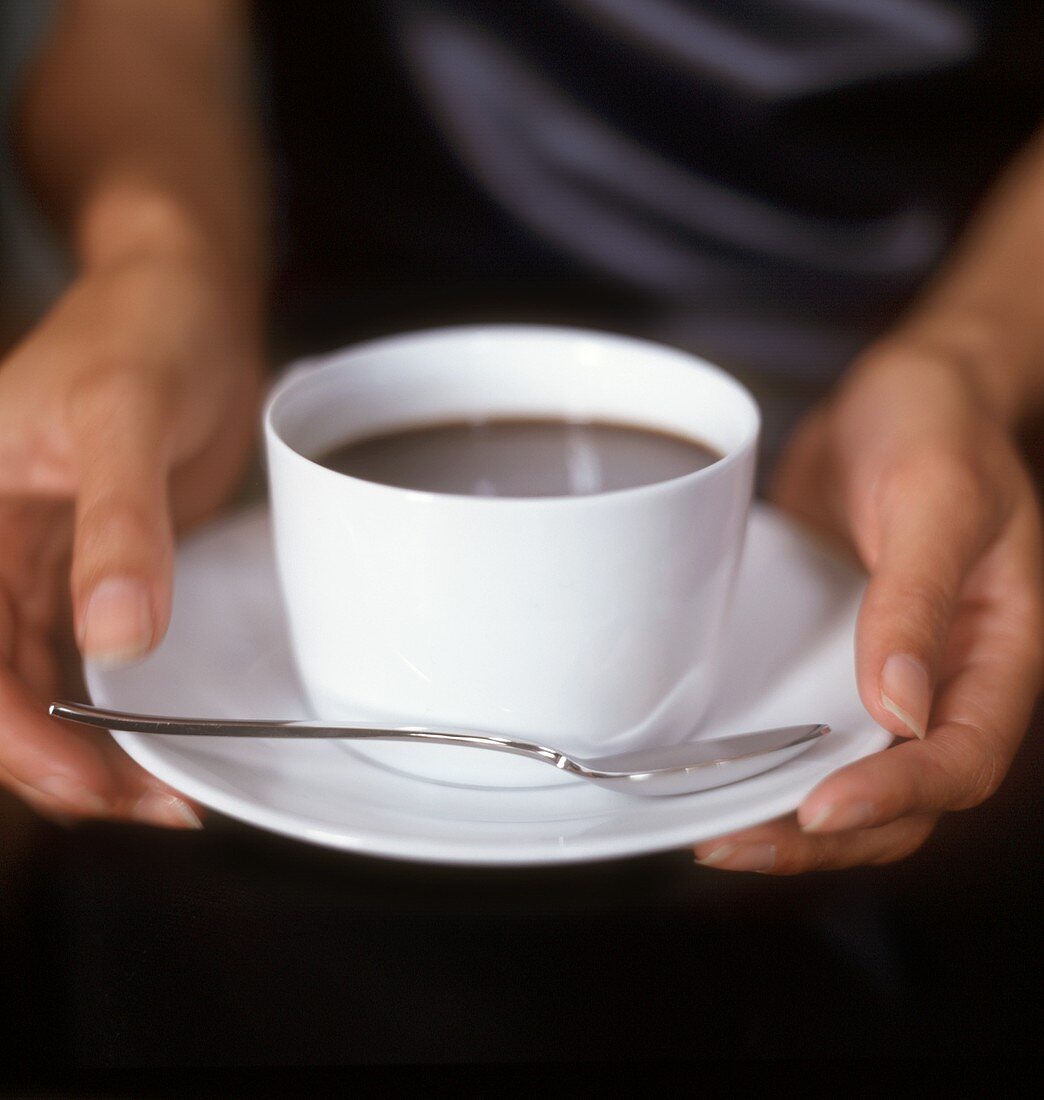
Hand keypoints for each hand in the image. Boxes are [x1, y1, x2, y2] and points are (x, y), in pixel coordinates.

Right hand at [0, 246, 259, 826]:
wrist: (186, 304)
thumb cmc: (146, 331)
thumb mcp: (126, 413)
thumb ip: (118, 521)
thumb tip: (117, 638)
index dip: (12, 732)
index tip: (86, 780)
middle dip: (60, 762)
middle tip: (152, 802)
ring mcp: (38, 567)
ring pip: (39, 687)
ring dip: (93, 750)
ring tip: (168, 793)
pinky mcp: (89, 571)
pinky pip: (85, 660)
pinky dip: (115, 710)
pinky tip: (157, 742)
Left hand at [694, 345, 1043, 872]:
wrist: (900, 393)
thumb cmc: (937, 427)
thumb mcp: (935, 497)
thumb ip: (917, 596)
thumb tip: (900, 709)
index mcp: (998, 652)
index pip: (961, 760)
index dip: (896, 796)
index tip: (820, 809)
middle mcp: (945, 677)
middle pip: (902, 796)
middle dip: (824, 835)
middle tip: (736, 842)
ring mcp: (883, 671)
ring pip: (848, 773)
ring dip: (786, 815)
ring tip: (712, 830)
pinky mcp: (831, 652)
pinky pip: (804, 724)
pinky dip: (764, 759)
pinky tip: (712, 772)